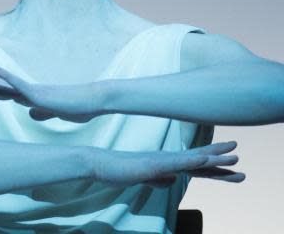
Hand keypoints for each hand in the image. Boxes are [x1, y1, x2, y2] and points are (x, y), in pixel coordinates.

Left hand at [0, 62, 105, 122]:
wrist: (94, 101)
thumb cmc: (77, 106)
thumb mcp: (55, 113)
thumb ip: (42, 111)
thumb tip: (31, 113)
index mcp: (28, 99)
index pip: (1, 93)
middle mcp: (26, 93)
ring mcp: (32, 92)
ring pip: (4, 84)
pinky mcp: (40, 93)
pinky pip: (20, 84)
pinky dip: (6, 77)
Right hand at [90, 141, 244, 187]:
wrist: (97, 163)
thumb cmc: (116, 169)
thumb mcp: (142, 177)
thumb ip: (158, 178)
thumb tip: (172, 181)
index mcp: (164, 163)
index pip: (193, 162)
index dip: (211, 159)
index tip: (229, 158)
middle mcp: (165, 159)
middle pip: (197, 159)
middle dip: (218, 156)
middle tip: (237, 153)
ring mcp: (159, 161)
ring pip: (191, 160)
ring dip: (212, 157)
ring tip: (232, 156)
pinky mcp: (151, 164)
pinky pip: (176, 163)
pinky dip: (192, 160)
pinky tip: (204, 159)